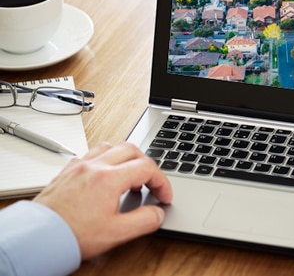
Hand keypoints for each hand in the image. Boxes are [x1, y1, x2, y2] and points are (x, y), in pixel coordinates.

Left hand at [33, 142, 172, 259]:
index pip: (147, 168)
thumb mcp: (117, 233)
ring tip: (129, 175)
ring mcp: (79, 166)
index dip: (162, 182)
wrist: (37, 239)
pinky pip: (90, 154)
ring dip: (125, 157)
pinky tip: (104, 175)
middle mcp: (94, 166)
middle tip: (150, 183)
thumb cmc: (72, 235)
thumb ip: (144, 221)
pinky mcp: (67, 171)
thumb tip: (158, 213)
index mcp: (109, 178)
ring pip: (110, 146)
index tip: (163, 196)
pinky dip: (105, 159)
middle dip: (147, 164)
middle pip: (132, 149)